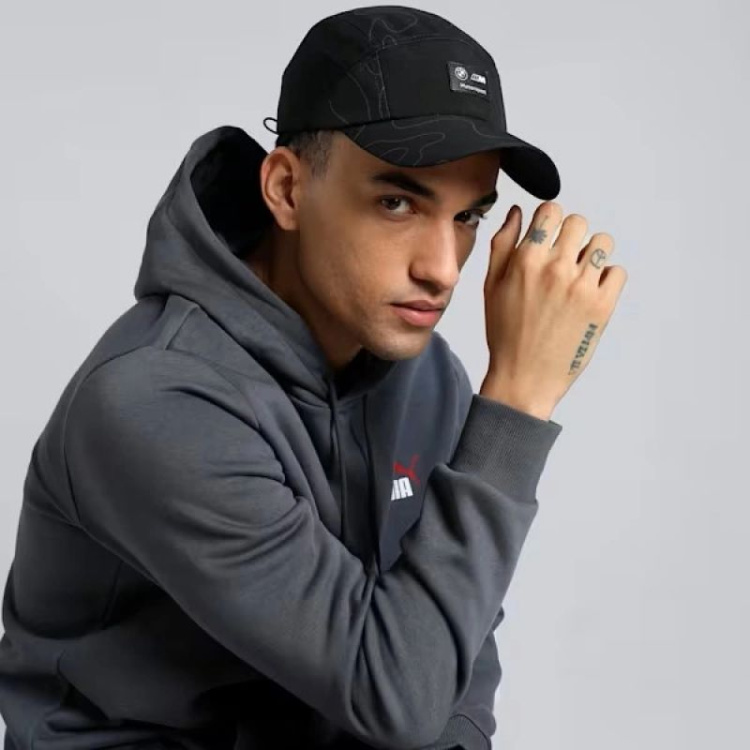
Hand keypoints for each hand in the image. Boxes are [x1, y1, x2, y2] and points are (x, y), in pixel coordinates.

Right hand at [480, 201, 627, 416]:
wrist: (524, 378)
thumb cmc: (505, 333)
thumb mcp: (491, 286)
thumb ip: (503, 245)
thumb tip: (519, 212)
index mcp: (526, 260)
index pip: (551, 210)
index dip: (549, 220)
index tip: (548, 236)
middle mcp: (556, 268)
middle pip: (578, 223)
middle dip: (570, 236)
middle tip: (563, 259)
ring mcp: (582, 286)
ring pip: (602, 243)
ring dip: (592, 253)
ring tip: (578, 275)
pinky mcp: (603, 306)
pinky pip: (617, 272)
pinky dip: (607, 278)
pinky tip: (589, 293)